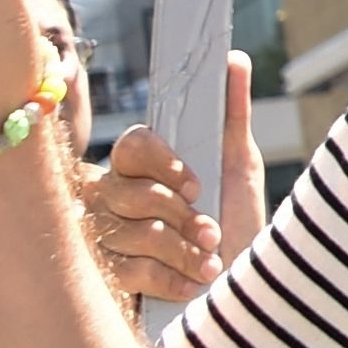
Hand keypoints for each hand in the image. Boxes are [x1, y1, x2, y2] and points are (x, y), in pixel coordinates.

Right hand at [83, 54, 262, 305]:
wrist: (242, 289)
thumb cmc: (237, 223)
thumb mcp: (240, 168)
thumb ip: (232, 114)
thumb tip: (235, 58)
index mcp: (142, 166)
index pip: (131, 146)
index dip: (162, 163)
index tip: (197, 186)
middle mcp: (113, 199)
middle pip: (128, 191)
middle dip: (180, 215)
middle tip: (212, 230)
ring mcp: (105, 239)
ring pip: (132, 232)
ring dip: (184, 250)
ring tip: (210, 260)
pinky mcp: (106, 280)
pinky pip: (128, 271)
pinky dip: (171, 278)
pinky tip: (192, 283)